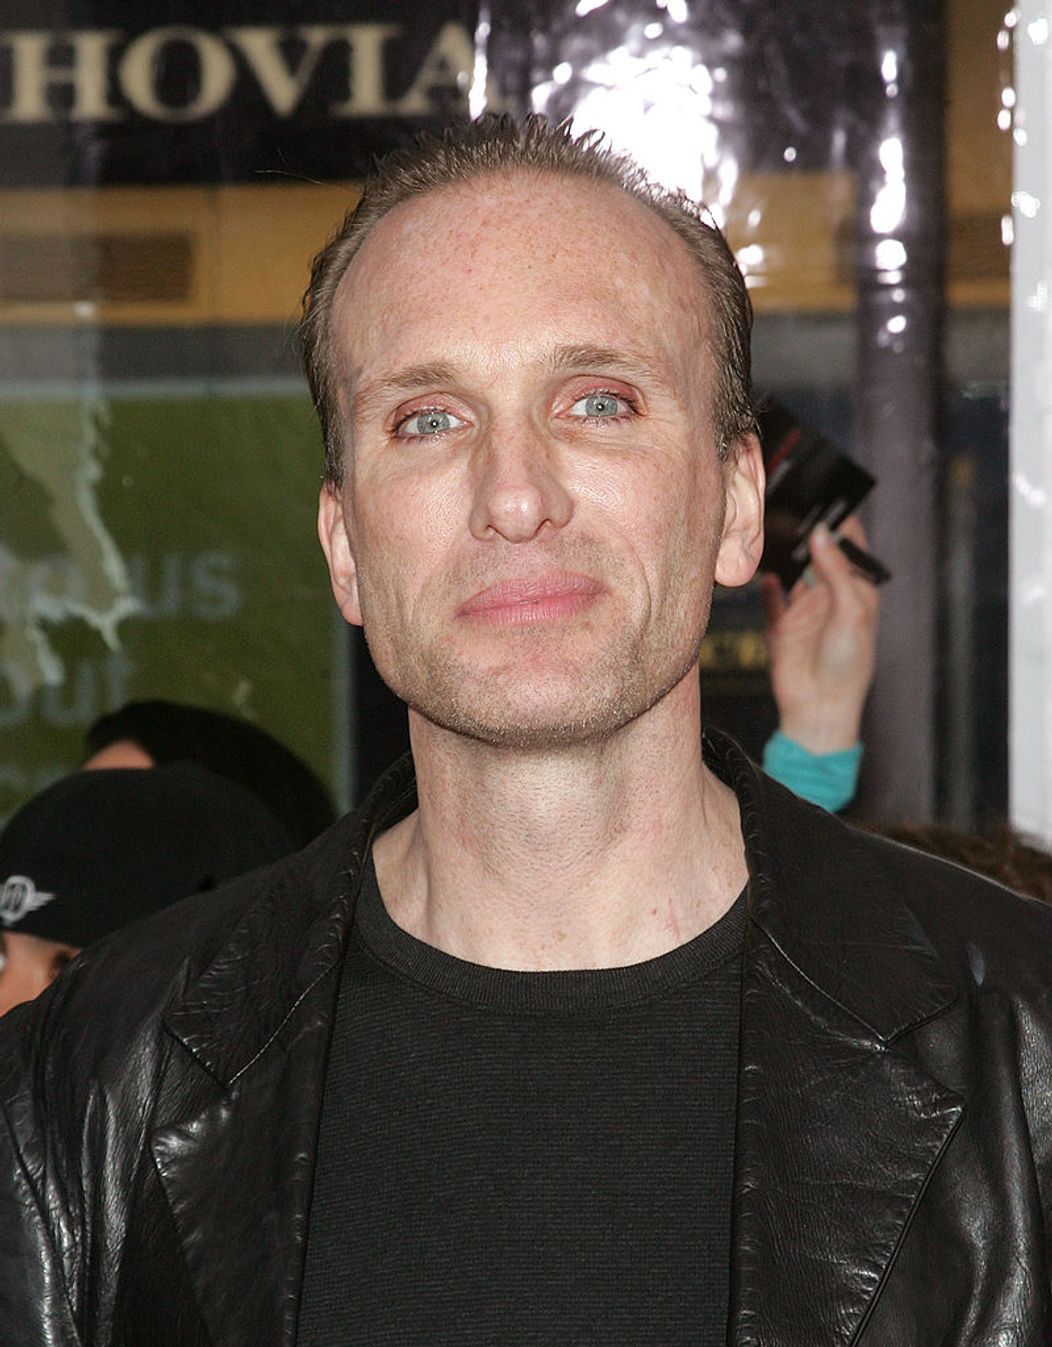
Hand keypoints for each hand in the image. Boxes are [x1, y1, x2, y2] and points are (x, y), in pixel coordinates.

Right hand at [759, 517, 879, 752]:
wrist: (819, 707)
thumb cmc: (849, 665)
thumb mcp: (851, 612)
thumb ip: (835, 571)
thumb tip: (820, 534)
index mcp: (858, 592)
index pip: (851, 549)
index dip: (843, 524)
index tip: (830, 498)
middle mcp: (830, 597)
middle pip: (819, 555)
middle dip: (809, 533)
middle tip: (794, 506)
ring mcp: (804, 610)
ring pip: (793, 572)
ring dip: (786, 555)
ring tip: (775, 530)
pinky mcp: (781, 626)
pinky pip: (771, 598)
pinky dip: (767, 585)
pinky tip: (765, 574)